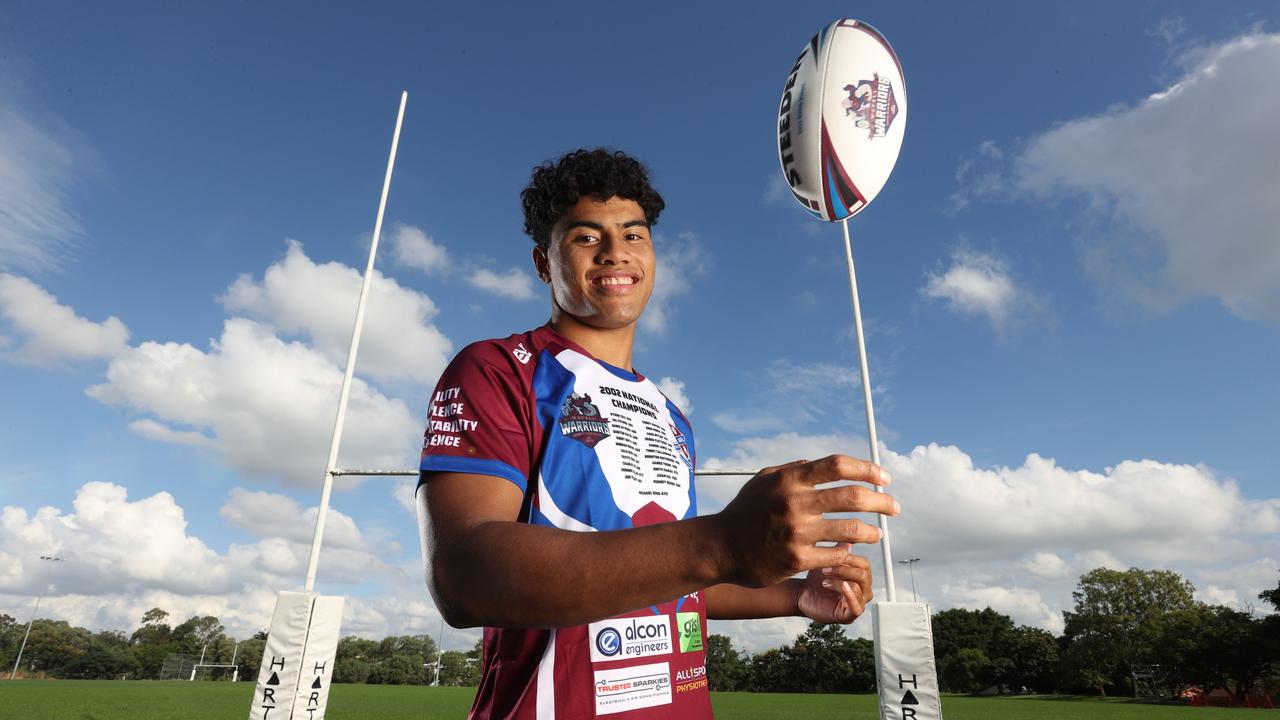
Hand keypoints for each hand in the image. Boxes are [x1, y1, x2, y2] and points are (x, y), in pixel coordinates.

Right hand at [714, 454, 897, 587]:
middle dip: (881, 501)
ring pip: (851, 529)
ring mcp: (797, 533)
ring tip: (877, 533)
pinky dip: (849, 552)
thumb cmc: (744, 511)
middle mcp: (794, 503)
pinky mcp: (797, 559)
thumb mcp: (763, 480)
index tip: (884, 477)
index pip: (837, 466)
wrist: (721, 548)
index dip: (867, 469)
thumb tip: (821, 464)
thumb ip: (793, 469)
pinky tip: (852, 551)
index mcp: (789, 480)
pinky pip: (836, 554)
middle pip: (852, 496)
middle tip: (893, 506)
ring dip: (871, 531)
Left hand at [797, 544, 872, 622]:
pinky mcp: (849, 615)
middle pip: (865, 575)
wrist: (801, 595)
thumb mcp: (826, 561)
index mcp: (859, 576)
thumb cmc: (815, 579)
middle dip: (845, 569)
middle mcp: (862, 589)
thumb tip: (848, 537)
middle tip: (826, 568)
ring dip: (841, 580)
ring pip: (860, 589)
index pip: (864, 564)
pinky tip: (841, 587)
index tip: (832, 555)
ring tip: (825, 578)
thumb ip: (838, 550)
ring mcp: (857, 602)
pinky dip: (850, 596)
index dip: (849, 559)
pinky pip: (857, 607)